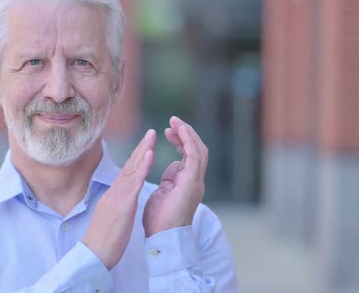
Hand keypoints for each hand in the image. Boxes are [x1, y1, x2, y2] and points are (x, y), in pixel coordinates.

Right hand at [83, 129, 155, 269]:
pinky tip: (149, 154)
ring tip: (151, 136)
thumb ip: (116, 207)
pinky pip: (135, 182)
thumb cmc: (103, 241)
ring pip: (132, 169)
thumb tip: (120, 202)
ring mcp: (118, 196)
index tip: (145, 146)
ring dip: (142, 151)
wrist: (94, 253)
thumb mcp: (110, 218)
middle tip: (150, 133)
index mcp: (114, 196)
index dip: (136, 158)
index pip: (127, 173)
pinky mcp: (123, 204)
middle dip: (140, 148)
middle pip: (129, 166)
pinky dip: (142, 167)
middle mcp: (115, 192)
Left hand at [143, 116, 206, 236]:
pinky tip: (180, 130)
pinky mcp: (192, 183)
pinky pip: (195, 156)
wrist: (162, 237)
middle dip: (185, 133)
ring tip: (176, 121)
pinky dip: (188, 141)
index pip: (189, 155)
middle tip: (172, 121)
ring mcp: (195, 182)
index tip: (167, 131)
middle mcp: (195, 180)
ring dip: (187, 133)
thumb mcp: (163, 193)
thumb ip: (169, 180)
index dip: (180, 140)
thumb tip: (171, 169)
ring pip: (199, 150)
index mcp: (187, 182)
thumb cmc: (159, 220)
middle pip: (197, 149)